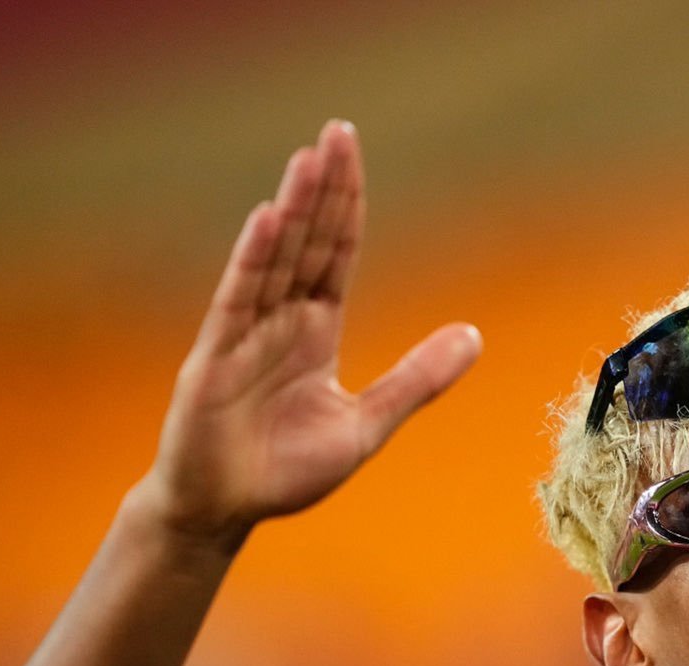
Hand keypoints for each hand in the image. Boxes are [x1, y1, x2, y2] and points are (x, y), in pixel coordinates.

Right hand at [139, 119, 481, 545]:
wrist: (224, 510)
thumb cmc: (285, 470)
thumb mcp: (367, 424)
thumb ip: (417, 380)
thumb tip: (475, 335)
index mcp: (315, 331)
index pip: (336, 253)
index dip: (347, 206)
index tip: (353, 154)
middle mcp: (279, 321)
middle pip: (307, 242)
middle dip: (322, 189)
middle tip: (338, 132)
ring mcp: (244, 335)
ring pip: (274, 260)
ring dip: (292, 210)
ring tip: (308, 160)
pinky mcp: (213, 359)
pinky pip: (237, 301)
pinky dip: (252, 260)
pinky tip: (268, 220)